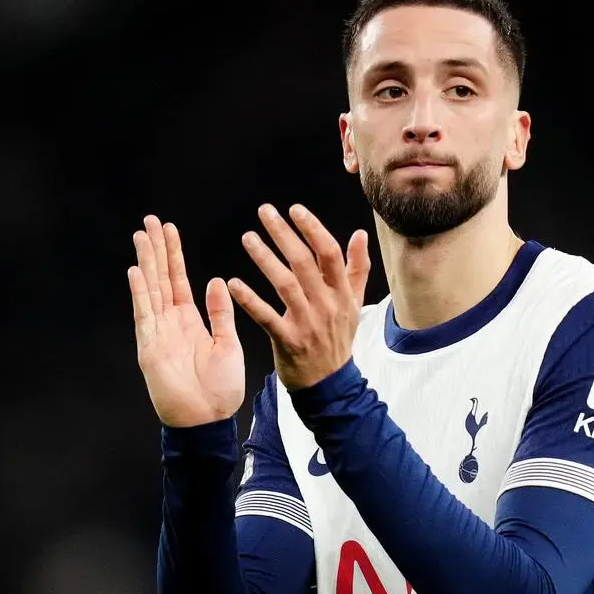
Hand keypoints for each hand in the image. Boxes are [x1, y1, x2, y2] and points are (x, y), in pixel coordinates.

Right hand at [128, 215, 244, 426]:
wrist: (208, 420)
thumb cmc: (220, 390)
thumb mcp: (227, 344)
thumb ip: (220, 313)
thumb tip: (215, 281)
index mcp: (190, 321)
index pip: (178, 280)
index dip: (173, 255)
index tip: (169, 230)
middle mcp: (170, 323)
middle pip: (160, 278)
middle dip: (156, 249)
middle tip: (150, 220)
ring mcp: (158, 333)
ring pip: (149, 289)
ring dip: (146, 262)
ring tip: (142, 235)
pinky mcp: (150, 347)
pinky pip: (144, 315)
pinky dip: (140, 293)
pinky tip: (137, 270)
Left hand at [228, 204, 371, 390]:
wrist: (329, 384)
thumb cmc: (338, 339)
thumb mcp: (354, 304)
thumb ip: (357, 268)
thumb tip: (360, 234)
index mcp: (342, 293)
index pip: (329, 253)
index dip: (312, 229)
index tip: (295, 209)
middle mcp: (326, 305)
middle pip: (304, 262)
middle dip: (284, 234)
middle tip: (265, 212)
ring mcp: (307, 324)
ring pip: (285, 284)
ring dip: (265, 258)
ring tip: (248, 238)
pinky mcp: (288, 341)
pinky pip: (266, 317)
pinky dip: (249, 300)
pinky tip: (233, 284)